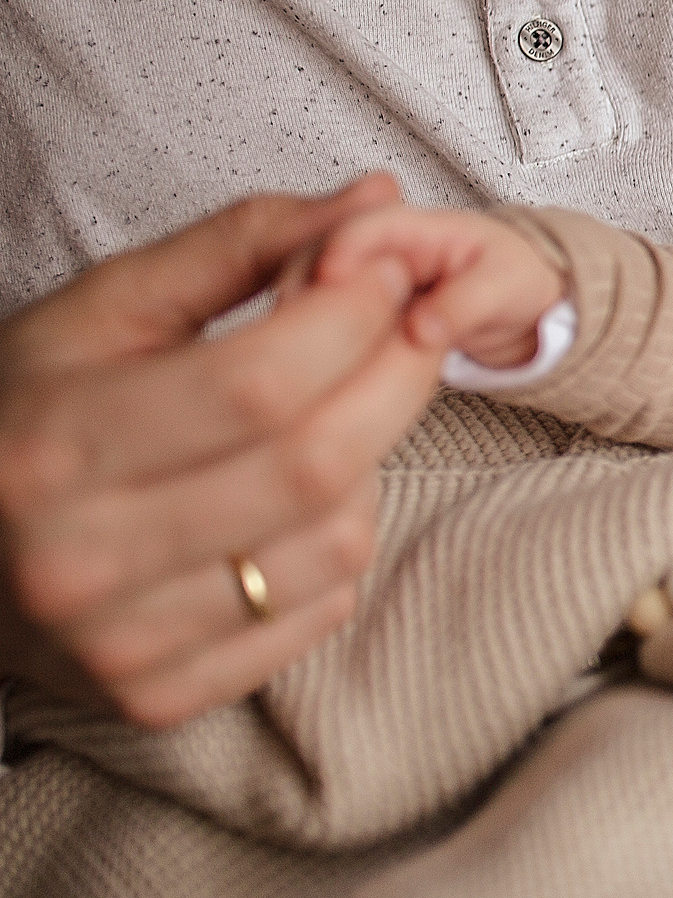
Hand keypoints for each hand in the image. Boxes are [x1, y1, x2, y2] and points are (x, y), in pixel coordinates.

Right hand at [0, 176, 444, 725]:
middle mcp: (79, 557)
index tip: (387, 273)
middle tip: (409, 328)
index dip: (352, 317)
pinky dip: (338, 542)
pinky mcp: (160, 697)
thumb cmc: (30, 410)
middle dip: (394, 377)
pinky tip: (295, 503)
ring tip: (329, 418)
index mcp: (53, 445)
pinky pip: (323, 611)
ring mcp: (121, 643)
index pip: (260, 381)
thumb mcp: (107, 308)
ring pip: (337, 540)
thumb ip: (241, 245)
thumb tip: (377, 200)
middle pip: (315, 462)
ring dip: (369, 463)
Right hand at [304, 206, 567, 371]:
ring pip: (315, 286)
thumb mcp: (505, 287)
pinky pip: (326, 317)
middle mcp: (383, 249)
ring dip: (303, 312)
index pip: (367, 227)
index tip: (328, 282)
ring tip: (303, 349)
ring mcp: (366, 279)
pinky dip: (315, 334)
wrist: (521, 306)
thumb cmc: (514, 282)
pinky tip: (315, 362)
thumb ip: (464, 304)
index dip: (342, 250)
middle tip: (297, 324)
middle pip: (324, 252)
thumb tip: (420, 330)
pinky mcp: (360, 311)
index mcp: (419, 228)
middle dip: (305, 284)